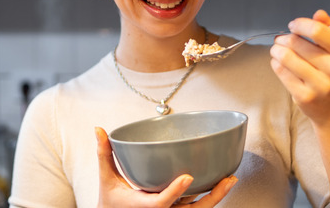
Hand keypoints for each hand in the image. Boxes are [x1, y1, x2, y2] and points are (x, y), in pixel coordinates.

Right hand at [95, 127, 236, 206]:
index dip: (175, 191)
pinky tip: (220, 184)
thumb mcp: (106, 179)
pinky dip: (209, 198)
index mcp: (142, 206)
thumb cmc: (111, 202)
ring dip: (216, 197)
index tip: (188, 177)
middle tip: (227, 179)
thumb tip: (99, 129)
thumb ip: (104, 153)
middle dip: (212, 197)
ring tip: (230, 179)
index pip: (162, 202)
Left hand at [269, 9, 329, 126]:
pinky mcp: (305, 96)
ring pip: (286, 57)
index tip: (293, 25)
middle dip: (284, 38)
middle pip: (297, 43)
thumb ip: (327, 29)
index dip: (300, 25)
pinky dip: (276, 64)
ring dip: (276, 50)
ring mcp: (320, 85)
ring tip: (277, 50)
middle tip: (281, 40)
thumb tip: (318, 13)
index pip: (318, 31)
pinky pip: (281, 72)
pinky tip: (279, 63)